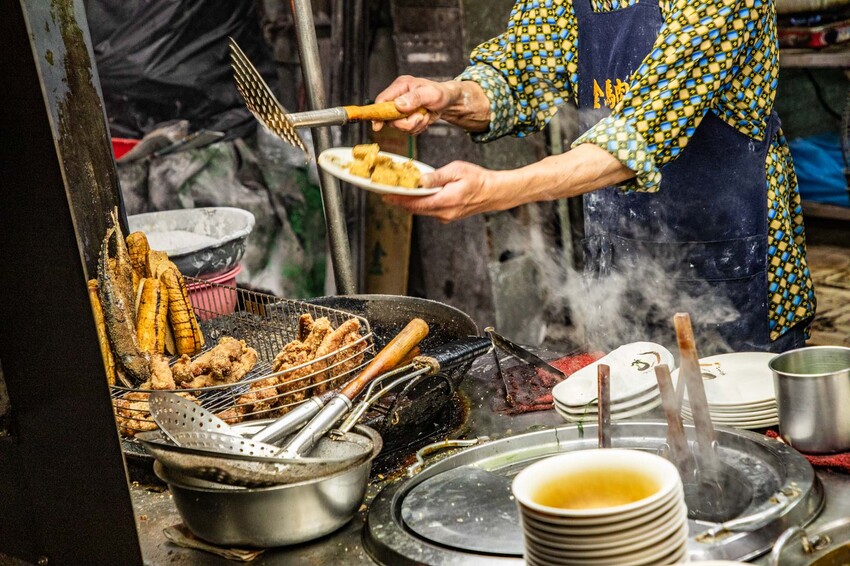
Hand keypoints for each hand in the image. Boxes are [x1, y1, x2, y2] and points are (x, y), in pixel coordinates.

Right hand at [372, 76, 454, 134]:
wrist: (449, 102)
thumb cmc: (441, 93)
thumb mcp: (430, 94)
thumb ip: (414, 98)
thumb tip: (398, 105)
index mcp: (401, 86)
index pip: (382, 100)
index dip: (377, 113)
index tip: (377, 126)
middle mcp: (398, 97)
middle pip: (389, 118)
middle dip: (406, 122)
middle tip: (420, 116)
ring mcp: (402, 109)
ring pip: (399, 126)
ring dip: (414, 125)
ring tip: (425, 115)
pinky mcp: (406, 118)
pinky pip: (407, 130)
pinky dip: (417, 128)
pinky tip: (424, 119)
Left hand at [382, 161, 515, 221]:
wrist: (494, 192)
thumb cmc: (477, 179)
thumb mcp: (456, 171)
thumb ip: (436, 177)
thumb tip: (420, 181)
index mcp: (445, 201)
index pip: (416, 203)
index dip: (399, 200)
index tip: (385, 195)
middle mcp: (444, 213)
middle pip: (415, 209)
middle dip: (400, 201)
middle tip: (385, 192)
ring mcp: (446, 216)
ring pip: (422, 210)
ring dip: (409, 202)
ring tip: (397, 192)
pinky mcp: (448, 216)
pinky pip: (429, 210)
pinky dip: (420, 204)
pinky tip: (416, 195)